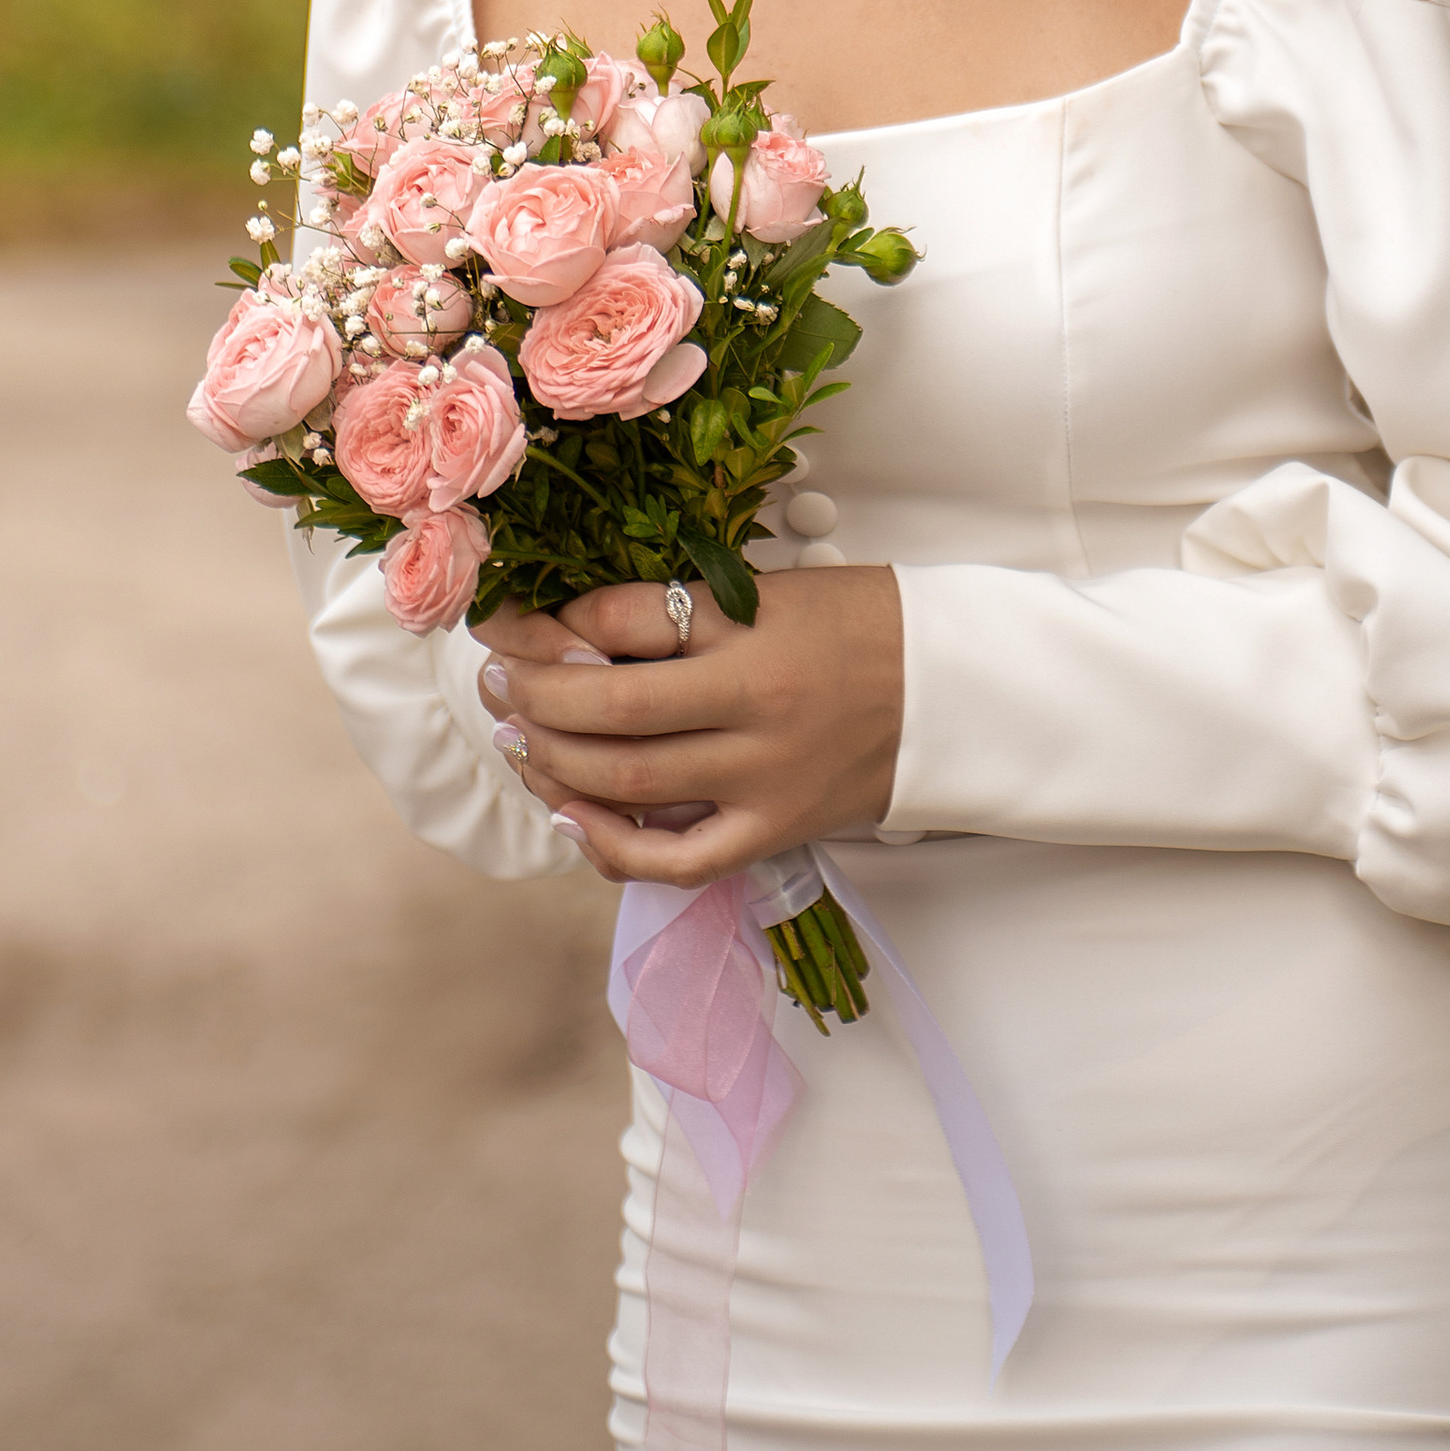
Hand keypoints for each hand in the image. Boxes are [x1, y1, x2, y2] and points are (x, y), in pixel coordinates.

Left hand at [472, 568, 903, 884]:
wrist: (955, 690)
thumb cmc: (863, 625)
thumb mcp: (776, 592)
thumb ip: (685, 614)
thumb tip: (576, 633)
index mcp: (757, 628)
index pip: (622, 622)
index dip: (547, 623)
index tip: (504, 620)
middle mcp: (755, 707)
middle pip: (608, 709)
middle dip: (532, 693)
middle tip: (494, 678)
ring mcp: (763, 779)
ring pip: (625, 782)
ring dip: (551, 759)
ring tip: (516, 735)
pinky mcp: (774, 832)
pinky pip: (675, 859)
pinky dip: (610, 845)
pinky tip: (568, 815)